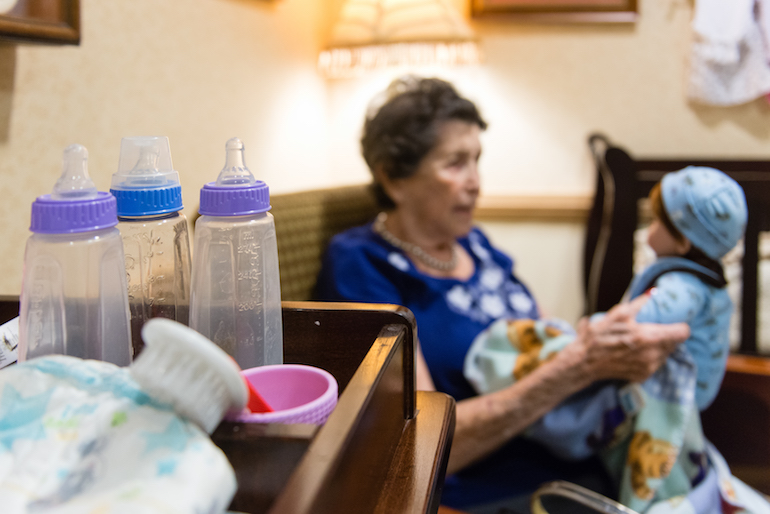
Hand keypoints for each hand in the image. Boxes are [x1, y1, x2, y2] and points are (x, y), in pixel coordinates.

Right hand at [564, 296, 689, 385]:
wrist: (584, 362)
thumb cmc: (598, 336)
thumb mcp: (617, 315)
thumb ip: (638, 303)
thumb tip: (653, 292)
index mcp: (648, 337)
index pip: (682, 332)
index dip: (677, 326)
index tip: (669, 324)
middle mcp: (652, 354)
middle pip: (675, 343)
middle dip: (666, 336)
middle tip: (649, 331)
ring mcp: (649, 367)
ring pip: (666, 353)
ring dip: (658, 347)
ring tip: (640, 342)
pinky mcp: (644, 376)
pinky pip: (656, 364)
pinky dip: (649, 358)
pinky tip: (634, 353)